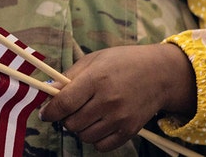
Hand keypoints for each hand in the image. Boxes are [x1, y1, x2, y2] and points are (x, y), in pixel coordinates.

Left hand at [38, 43, 195, 151]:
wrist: (160, 73)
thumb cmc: (123, 62)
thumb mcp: (94, 60)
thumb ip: (69, 76)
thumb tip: (47, 90)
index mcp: (96, 79)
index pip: (64, 103)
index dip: (49, 111)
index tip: (45, 113)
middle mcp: (108, 101)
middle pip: (71, 123)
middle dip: (65, 118)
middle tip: (71, 108)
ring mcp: (120, 118)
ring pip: (84, 136)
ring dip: (80, 128)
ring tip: (88, 113)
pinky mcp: (129, 131)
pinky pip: (101, 145)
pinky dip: (95, 138)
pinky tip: (99, 123)